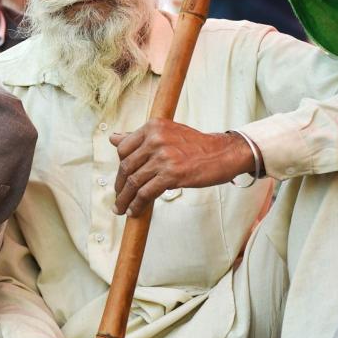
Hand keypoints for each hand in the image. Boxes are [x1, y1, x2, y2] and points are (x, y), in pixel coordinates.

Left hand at [110, 119, 255, 215]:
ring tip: (122, 208)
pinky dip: (138, 204)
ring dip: (125, 199)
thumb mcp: (167, 133)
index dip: (120, 167)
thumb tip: (113, 138)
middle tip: (118, 198)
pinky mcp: (172, 174)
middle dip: (120, 186)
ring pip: (134, 182)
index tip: (121, 179)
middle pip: (126, 166)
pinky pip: (146, 192)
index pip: (123, 148)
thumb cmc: (197, 145)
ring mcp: (163, 157)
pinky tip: (135, 210)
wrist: (224, 153)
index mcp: (152, 127)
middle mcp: (155, 139)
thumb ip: (140, 137)